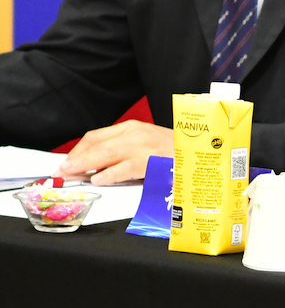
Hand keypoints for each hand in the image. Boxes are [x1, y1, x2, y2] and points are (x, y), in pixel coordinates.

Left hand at [56, 120, 172, 184]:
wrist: (198, 154)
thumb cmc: (173, 152)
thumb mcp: (145, 145)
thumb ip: (121, 151)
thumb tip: (93, 166)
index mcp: (133, 128)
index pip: (97, 136)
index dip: (78, 150)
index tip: (67, 162)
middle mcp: (136, 133)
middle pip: (97, 144)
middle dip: (76, 159)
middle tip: (63, 170)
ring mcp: (143, 146)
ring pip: (106, 154)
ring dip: (85, 166)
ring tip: (73, 175)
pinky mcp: (150, 161)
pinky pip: (123, 168)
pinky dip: (108, 175)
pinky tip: (99, 180)